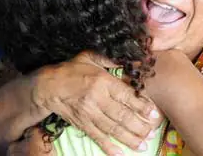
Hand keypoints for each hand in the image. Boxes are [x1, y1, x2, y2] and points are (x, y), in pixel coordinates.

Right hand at [36, 52, 158, 154]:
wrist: (48, 86)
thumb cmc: (71, 70)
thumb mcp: (90, 57)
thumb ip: (110, 60)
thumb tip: (129, 62)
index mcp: (102, 81)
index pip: (126, 95)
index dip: (141, 106)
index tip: (154, 113)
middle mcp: (97, 99)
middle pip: (122, 115)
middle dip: (139, 125)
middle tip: (152, 131)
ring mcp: (89, 114)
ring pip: (113, 129)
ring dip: (130, 138)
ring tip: (143, 145)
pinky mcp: (82, 125)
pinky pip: (98, 138)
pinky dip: (109, 147)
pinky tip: (121, 154)